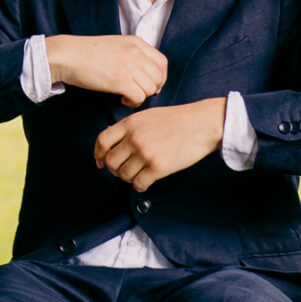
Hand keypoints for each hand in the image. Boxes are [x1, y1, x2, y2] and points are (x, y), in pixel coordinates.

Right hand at [45, 34, 168, 107]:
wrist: (68, 55)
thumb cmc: (88, 53)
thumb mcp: (117, 45)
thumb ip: (133, 54)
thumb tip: (146, 73)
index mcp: (137, 43)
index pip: (162, 62)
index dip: (160, 77)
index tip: (152, 85)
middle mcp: (136, 53)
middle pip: (158, 77)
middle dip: (151, 89)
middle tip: (137, 92)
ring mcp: (129, 66)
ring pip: (150, 89)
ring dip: (141, 96)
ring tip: (127, 95)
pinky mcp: (120, 80)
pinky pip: (139, 97)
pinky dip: (133, 102)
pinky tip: (122, 99)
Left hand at [94, 98, 226, 190]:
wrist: (202, 124)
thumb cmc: (179, 120)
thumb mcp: (148, 116)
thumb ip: (131, 128)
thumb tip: (115, 144)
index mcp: (130, 123)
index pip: (102, 141)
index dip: (98, 154)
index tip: (100, 162)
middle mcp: (134, 138)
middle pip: (111, 161)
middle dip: (115, 169)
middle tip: (123, 171)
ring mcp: (145, 153)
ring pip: (124, 175)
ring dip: (129, 178)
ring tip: (139, 174)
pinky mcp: (158, 167)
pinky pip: (139, 183)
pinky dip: (140, 185)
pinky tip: (146, 181)